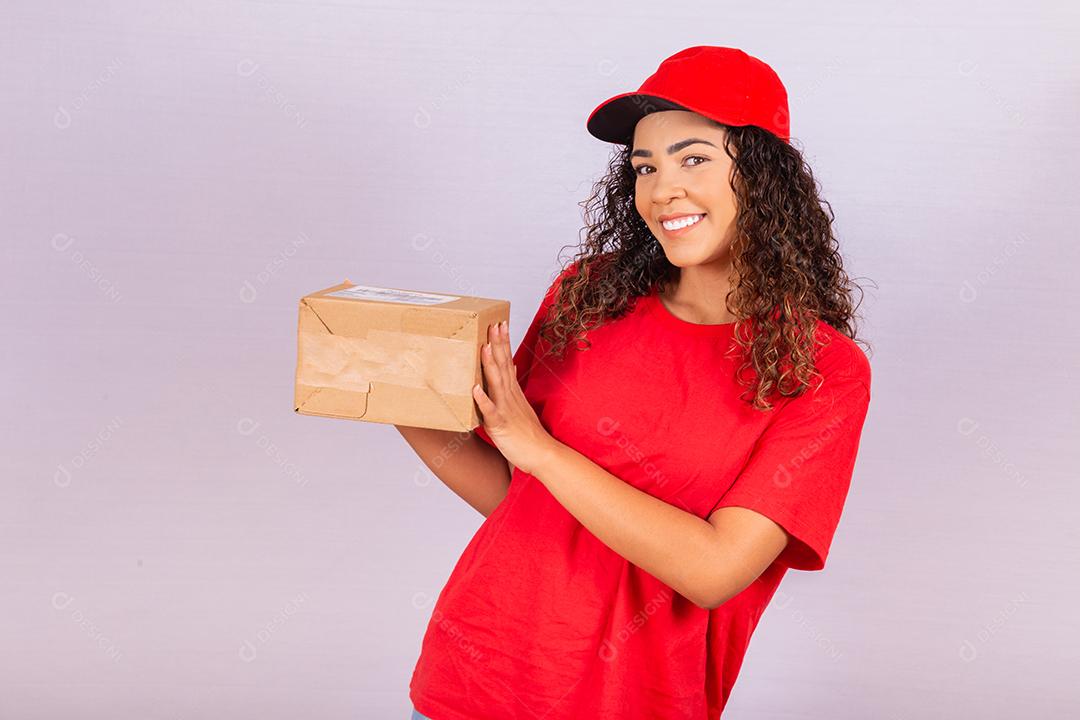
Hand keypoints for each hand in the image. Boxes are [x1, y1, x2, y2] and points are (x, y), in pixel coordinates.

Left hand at [472, 319, 558, 476]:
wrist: (543, 455)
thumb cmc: (528, 433)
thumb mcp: (520, 405)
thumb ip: (512, 386)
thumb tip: (511, 365)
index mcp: (513, 391)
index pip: (508, 361)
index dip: (503, 342)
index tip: (499, 323)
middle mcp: (510, 396)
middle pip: (503, 366)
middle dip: (498, 344)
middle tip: (493, 324)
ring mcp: (506, 409)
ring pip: (497, 383)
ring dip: (490, 365)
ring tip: (484, 347)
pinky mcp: (501, 425)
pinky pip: (490, 412)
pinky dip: (483, 400)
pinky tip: (475, 389)